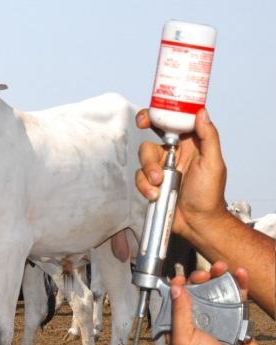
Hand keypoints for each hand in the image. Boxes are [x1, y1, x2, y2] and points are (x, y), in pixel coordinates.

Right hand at [135, 108, 230, 240]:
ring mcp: (161, 170)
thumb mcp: (213, 163)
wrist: (198, 222)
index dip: (157, 117)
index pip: (172, 124)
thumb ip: (208, 136)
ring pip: (143, 161)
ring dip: (148, 171)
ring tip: (159, 183)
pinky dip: (145, 186)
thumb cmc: (209, 195)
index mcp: (190, 145)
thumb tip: (201, 113)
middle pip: (151, 142)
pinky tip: (155, 194)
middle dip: (148, 151)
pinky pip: (140, 179)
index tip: (146, 118)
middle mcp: (173, 155)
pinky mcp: (151, 184)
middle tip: (141, 165)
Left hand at [166, 261, 261, 344]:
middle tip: (204, 273)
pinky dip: (239, 285)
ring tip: (223, 266)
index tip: (180, 278)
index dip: (177, 287)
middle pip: (197, 291)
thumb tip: (175, 288)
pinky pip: (238, 299)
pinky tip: (240, 274)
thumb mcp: (182, 338)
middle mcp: (198, 320)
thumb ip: (179, 312)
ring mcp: (218, 319)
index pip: (175, 301)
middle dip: (200, 278)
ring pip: (217, 291)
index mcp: (180, 326)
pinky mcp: (237, 320)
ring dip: (220, 276)